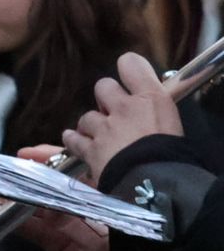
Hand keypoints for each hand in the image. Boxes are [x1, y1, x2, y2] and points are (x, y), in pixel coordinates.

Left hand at [63, 53, 182, 185]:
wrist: (158, 185)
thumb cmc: (175, 158)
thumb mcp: (174, 126)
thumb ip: (155, 111)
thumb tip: (148, 111)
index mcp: (151, 100)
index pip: (131, 64)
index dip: (128, 68)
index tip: (129, 76)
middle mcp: (125, 109)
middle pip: (103, 87)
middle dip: (107, 99)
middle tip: (117, 113)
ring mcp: (105, 128)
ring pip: (88, 116)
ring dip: (92, 125)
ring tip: (104, 138)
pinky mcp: (91, 149)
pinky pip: (74, 139)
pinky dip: (74, 141)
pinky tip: (77, 142)